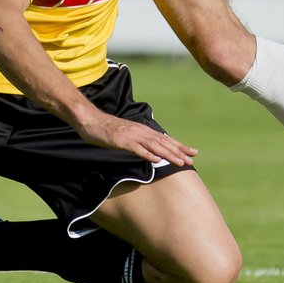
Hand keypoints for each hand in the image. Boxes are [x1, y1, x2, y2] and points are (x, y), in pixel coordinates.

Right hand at [76, 112, 197, 166]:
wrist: (91, 120)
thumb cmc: (108, 129)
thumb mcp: (127, 135)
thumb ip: (140, 142)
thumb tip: (152, 151)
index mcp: (143, 130)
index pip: (165, 139)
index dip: (179, 146)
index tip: (193, 153)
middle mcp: (140, 131)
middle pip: (163, 142)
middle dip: (178, 151)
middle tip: (191, 160)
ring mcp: (131, 136)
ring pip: (153, 145)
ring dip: (168, 154)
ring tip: (179, 161)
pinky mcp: (121, 140)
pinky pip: (136, 148)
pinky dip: (147, 154)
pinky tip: (156, 160)